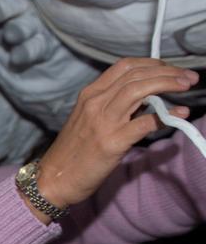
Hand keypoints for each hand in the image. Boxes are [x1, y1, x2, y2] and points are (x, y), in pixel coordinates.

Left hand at [0, 0, 101, 128]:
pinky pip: (34, 49)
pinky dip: (26, 53)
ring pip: (24, 27)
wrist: (39, 45)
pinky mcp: (43, 46)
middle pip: (11, 5)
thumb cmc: (5, 24)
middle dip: (0, 7)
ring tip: (9, 35)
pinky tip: (16, 58)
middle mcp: (21, 8)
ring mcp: (33, 27)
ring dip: (17, 30)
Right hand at [36, 58, 196, 209]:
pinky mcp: (112, 142)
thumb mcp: (88, 119)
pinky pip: (145, 123)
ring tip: (187, 86)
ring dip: (168, 84)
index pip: (125, 67)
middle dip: (168, 72)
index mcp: (89, 95)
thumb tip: (149, 99)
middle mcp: (95, 103)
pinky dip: (167, 116)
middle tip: (188, 77)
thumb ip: (114, 105)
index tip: (170, 69)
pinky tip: (181, 114)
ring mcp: (103, 122)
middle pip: (137, 75)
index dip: (153, 63)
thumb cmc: (73, 152)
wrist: (53, 179)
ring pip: (140, 91)